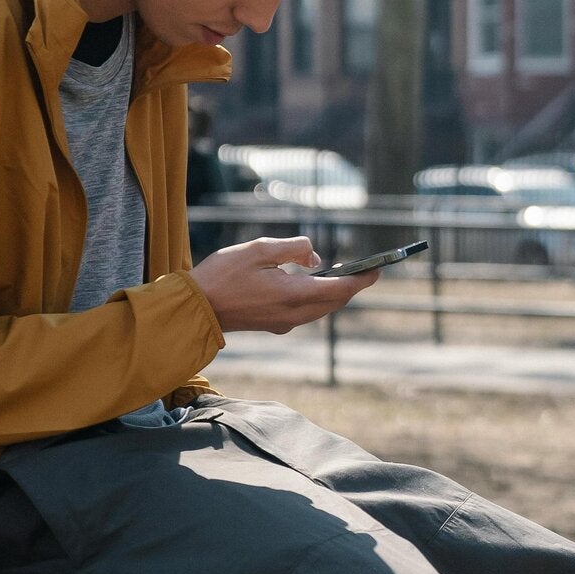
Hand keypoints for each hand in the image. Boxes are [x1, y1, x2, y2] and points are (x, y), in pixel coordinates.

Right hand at [191, 235, 378, 335]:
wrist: (197, 308)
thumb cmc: (224, 275)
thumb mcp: (260, 249)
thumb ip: (293, 249)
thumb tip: (315, 257)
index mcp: (293, 295)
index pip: (340, 290)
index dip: (362, 279)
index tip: (378, 269)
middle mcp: (294, 314)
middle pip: (335, 302)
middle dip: (352, 286)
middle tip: (366, 269)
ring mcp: (284, 323)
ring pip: (322, 309)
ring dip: (335, 293)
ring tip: (344, 273)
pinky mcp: (275, 325)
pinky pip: (307, 312)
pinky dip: (318, 298)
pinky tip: (315, 284)